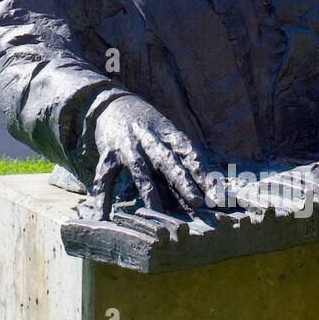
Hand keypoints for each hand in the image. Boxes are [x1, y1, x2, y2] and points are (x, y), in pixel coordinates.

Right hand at [87, 95, 218, 218]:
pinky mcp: (108, 153)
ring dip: (148, 191)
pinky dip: (103, 197)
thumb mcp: (168, 133)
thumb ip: (183, 155)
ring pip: (138, 170)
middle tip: (198, 201)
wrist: (112, 102)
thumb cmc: (148, 125)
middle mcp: (148, 137)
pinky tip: (103, 217)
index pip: (189, 152)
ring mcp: (127, 145)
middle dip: (183, 181)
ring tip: (157, 211)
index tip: (215, 191)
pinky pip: (104, 177)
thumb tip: (209, 184)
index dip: (202, 171)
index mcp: (167, 132)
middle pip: (168, 161)